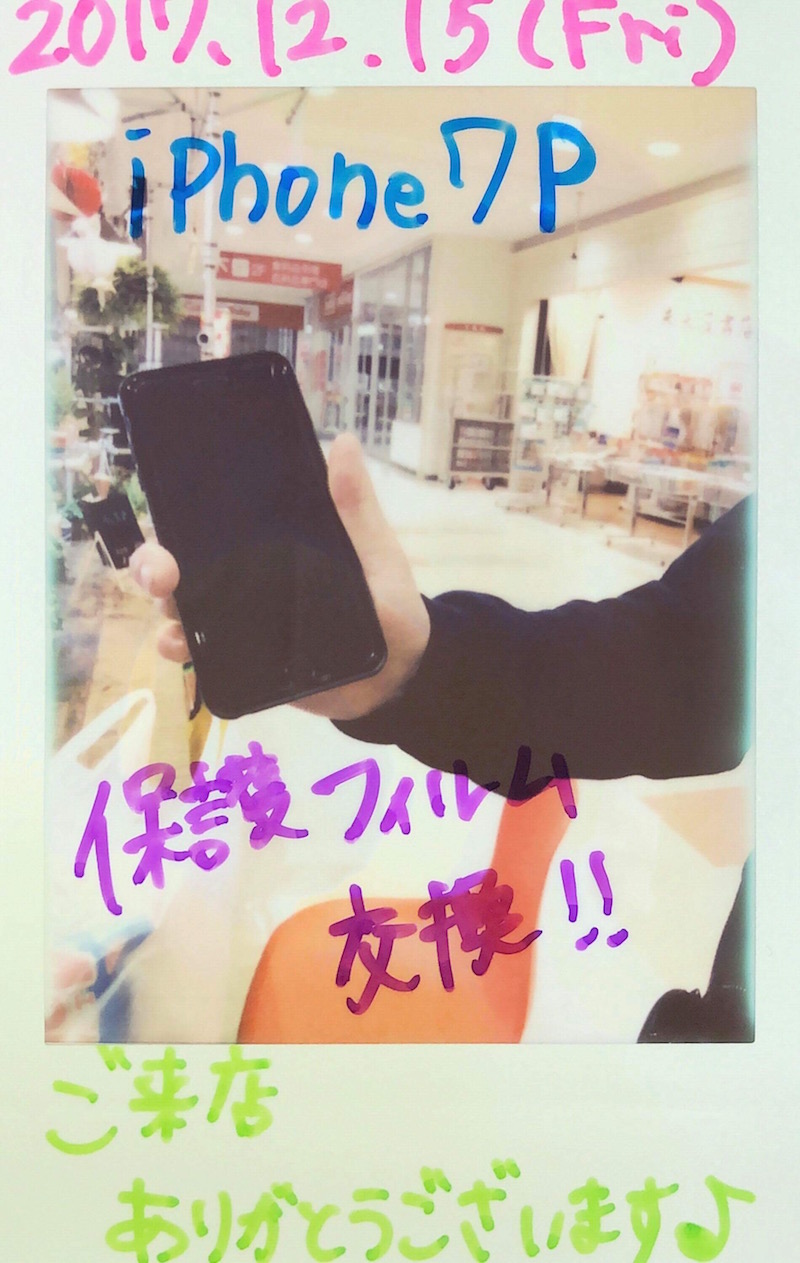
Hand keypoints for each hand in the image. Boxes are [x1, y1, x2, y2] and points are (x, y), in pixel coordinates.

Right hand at [129, 432, 430, 720]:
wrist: (401, 674)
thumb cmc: (390, 604)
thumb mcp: (376, 551)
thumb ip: (356, 505)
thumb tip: (344, 442)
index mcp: (270, 548)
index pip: (212, 528)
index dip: (178, 519)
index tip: (164, 513)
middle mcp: (246, 581)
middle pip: (183, 569)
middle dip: (154, 567)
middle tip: (160, 574)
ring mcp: (241, 624)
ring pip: (183, 612)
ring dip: (164, 612)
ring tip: (171, 621)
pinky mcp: (245, 664)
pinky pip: (203, 659)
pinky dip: (182, 653)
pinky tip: (182, 650)